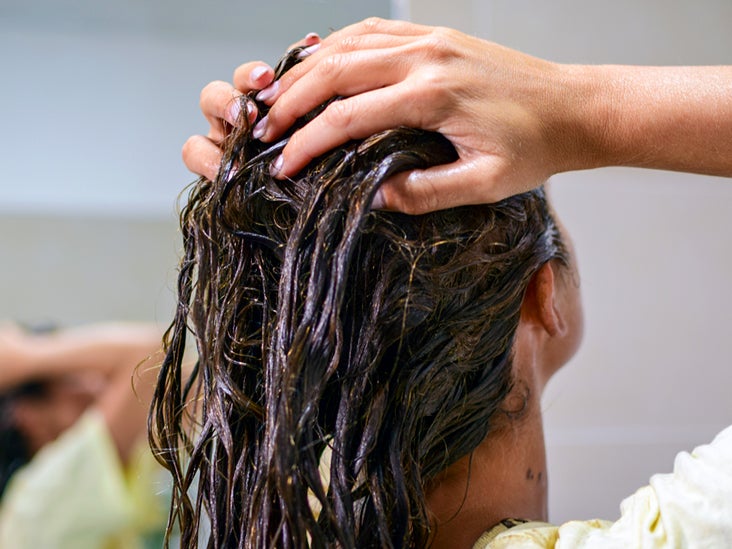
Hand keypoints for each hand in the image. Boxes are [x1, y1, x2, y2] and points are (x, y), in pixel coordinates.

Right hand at [185, 18, 731, 213]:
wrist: (573, 108)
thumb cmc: (535, 148)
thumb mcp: (486, 184)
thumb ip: (428, 192)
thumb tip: (377, 197)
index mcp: (433, 96)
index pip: (348, 117)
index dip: (308, 143)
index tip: (282, 166)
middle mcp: (425, 58)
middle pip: (335, 71)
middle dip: (291, 102)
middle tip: (262, 130)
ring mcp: (430, 40)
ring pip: (348, 44)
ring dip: (306, 71)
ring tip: (276, 99)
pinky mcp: (436, 36)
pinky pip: (372, 33)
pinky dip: (337, 46)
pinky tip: (319, 64)